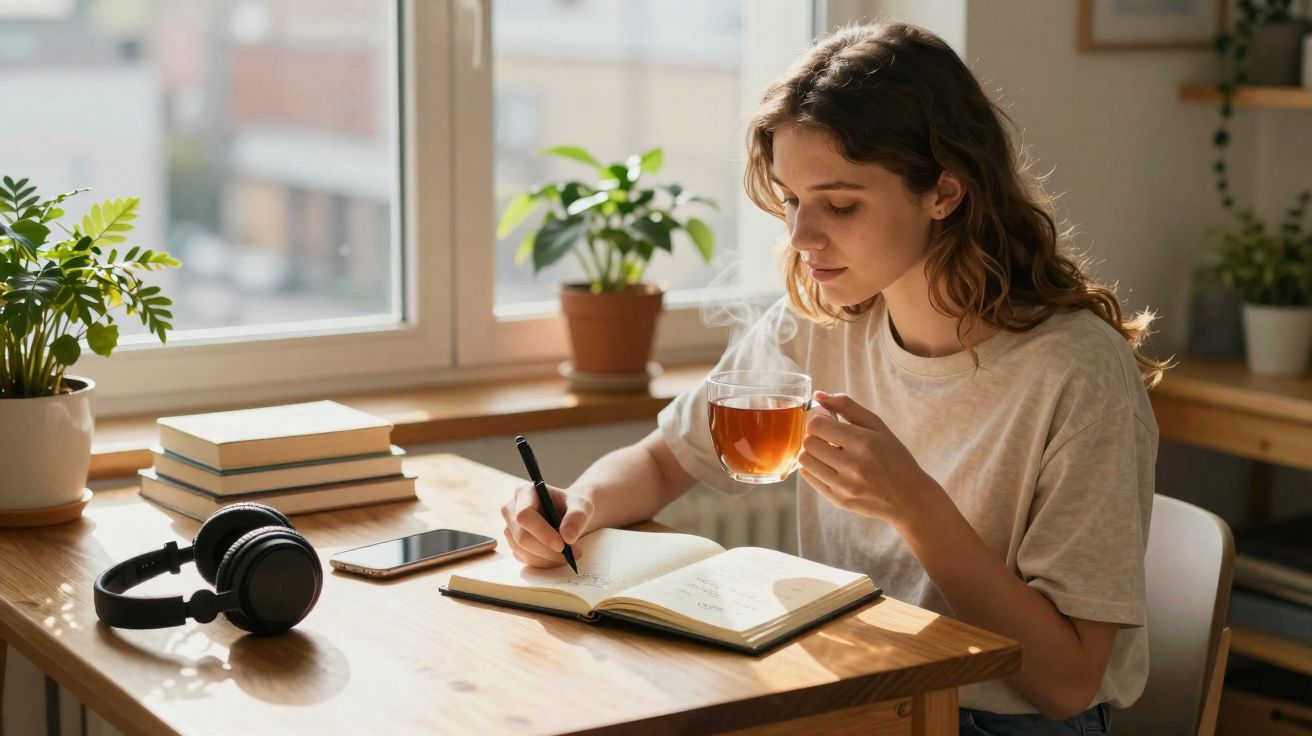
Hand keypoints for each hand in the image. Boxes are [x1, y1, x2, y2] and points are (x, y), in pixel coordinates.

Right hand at [500, 483, 593, 567]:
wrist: (569, 514)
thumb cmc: (572, 505)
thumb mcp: (582, 505)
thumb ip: (577, 517)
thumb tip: (567, 537)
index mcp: (524, 492)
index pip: (524, 516)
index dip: (542, 533)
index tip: (562, 545)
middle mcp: (511, 509)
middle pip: (522, 537)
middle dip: (548, 550)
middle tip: (573, 553)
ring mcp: (510, 528)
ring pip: (523, 551)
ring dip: (548, 558)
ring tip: (570, 554)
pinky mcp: (514, 543)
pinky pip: (525, 559)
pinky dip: (544, 562)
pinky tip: (558, 556)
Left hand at [798, 391, 941, 526]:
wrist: (909, 498)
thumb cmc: (895, 458)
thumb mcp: (878, 427)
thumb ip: (847, 407)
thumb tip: (818, 394)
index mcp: (864, 442)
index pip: (816, 425)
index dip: (818, 420)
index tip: (828, 422)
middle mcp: (853, 465)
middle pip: (808, 442)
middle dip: (814, 436)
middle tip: (828, 438)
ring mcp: (844, 485)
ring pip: (804, 460)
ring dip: (812, 452)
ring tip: (828, 452)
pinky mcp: (838, 499)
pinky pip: (809, 478)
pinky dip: (813, 468)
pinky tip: (828, 466)